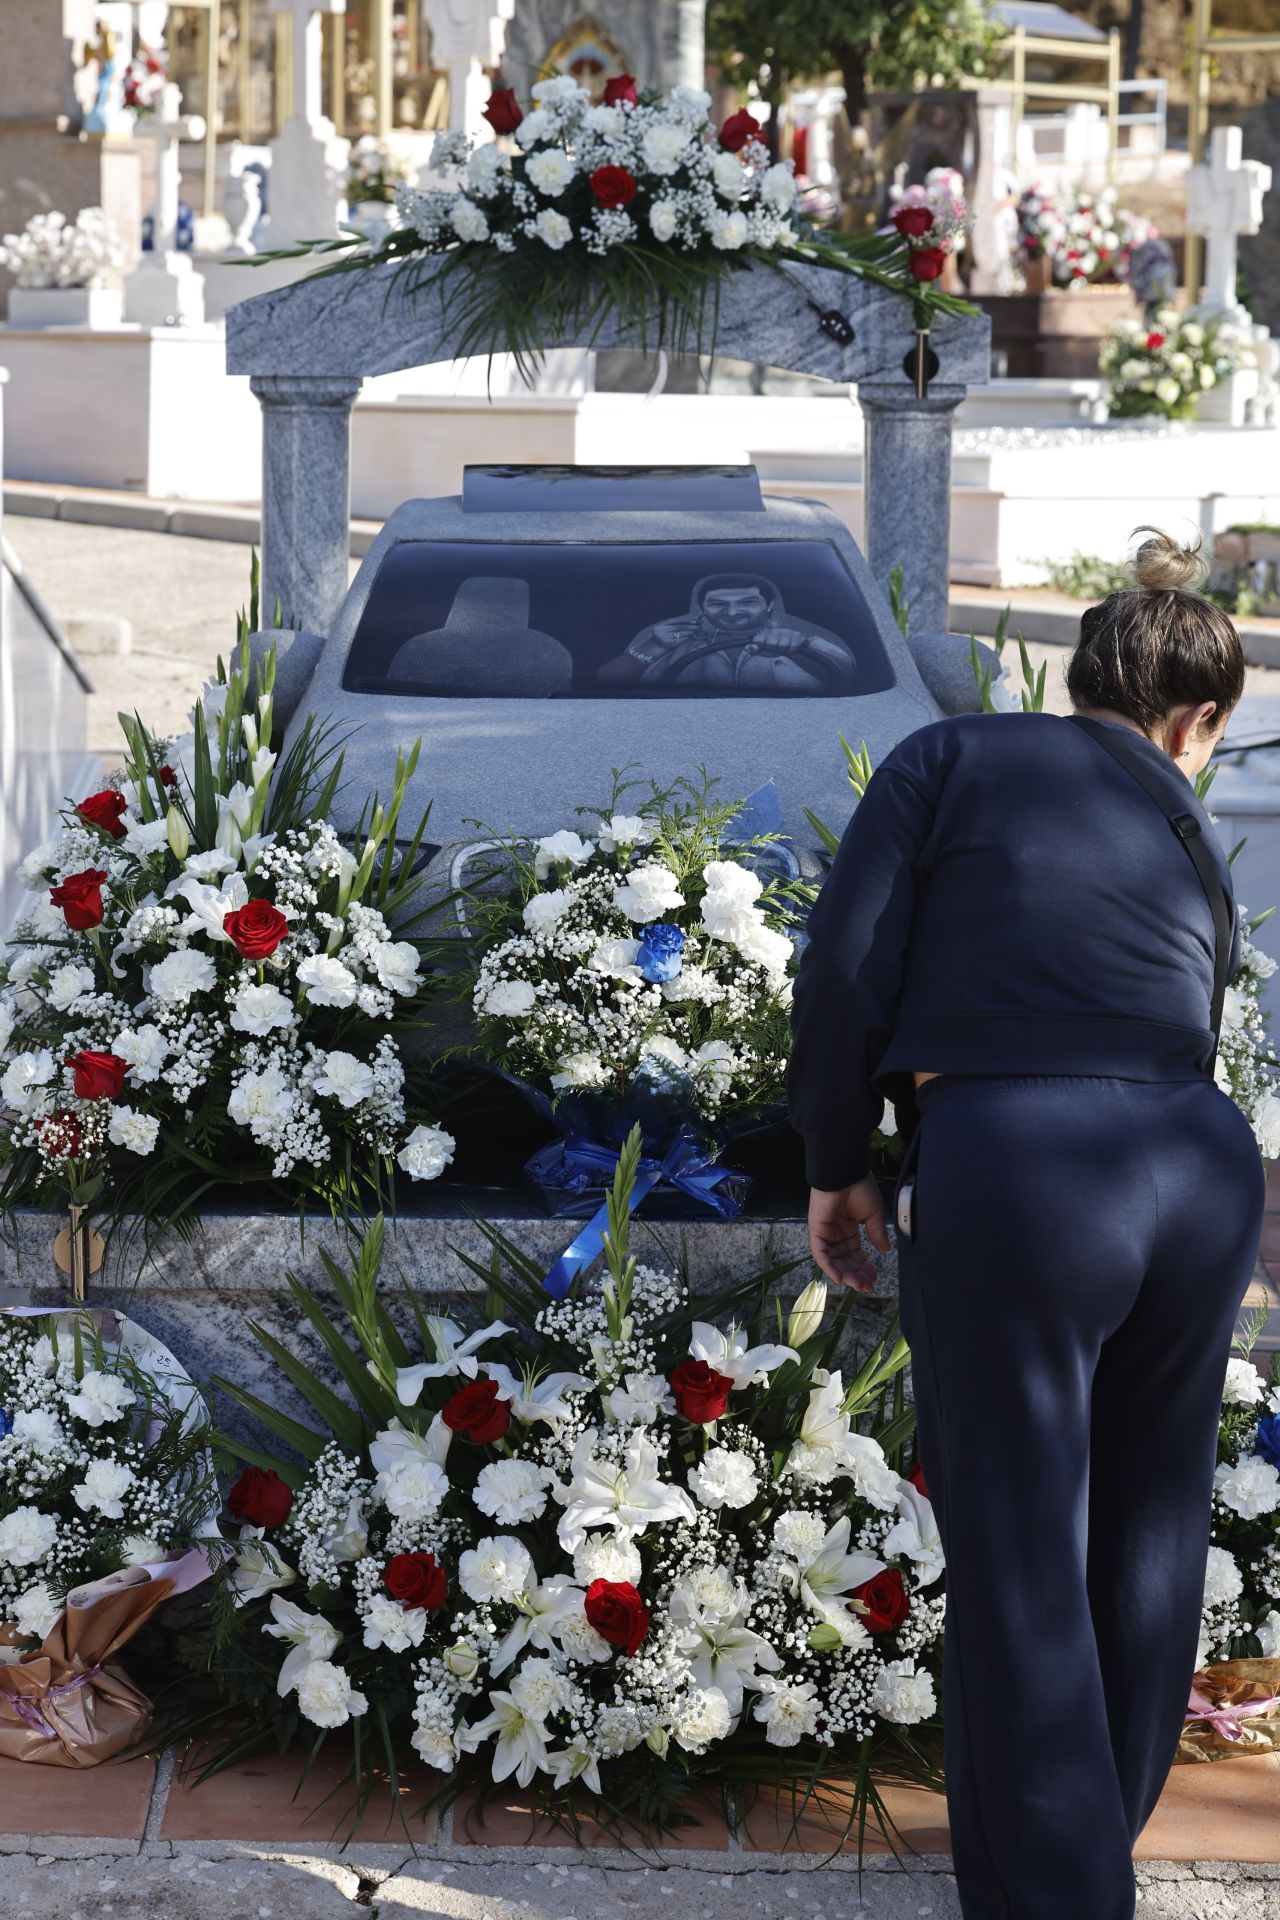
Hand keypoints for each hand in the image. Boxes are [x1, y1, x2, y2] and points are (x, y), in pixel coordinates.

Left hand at [807, 1177, 891, 1291]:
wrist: (845, 1172)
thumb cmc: (860, 1187)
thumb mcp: (873, 1214)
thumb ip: (877, 1233)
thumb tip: (885, 1250)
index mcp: (849, 1227)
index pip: (855, 1252)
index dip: (864, 1266)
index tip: (874, 1278)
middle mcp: (836, 1232)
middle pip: (844, 1259)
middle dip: (856, 1274)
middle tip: (867, 1287)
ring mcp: (825, 1231)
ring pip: (833, 1259)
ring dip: (845, 1273)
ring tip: (858, 1285)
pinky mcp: (816, 1229)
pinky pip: (820, 1252)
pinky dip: (829, 1266)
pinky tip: (841, 1278)